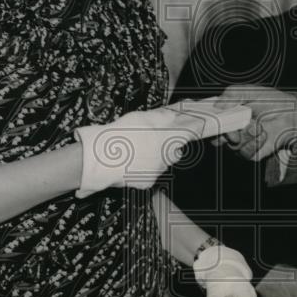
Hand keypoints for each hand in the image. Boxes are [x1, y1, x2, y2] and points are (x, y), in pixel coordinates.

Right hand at [74, 106, 204, 196]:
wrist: (101, 159)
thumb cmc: (118, 136)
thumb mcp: (141, 117)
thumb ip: (160, 116)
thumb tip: (172, 115)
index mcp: (167, 137)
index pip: (189, 132)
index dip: (193, 129)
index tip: (196, 126)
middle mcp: (166, 156)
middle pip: (176, 150)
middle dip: (171, 145)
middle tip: (157, 138)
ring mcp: (157, 170)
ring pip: (164, 163)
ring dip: (157, 157)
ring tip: (139, 150)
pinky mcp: (147, 182)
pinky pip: (151, 174)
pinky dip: (145, 169)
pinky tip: (132, 162)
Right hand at [214, 86, 296, 161]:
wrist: (289, 112)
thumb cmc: (269, 100)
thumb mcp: (248, 91)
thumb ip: (231, 95)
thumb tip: (217, 105)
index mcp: (226, 115)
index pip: (210, 124)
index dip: (208, 124)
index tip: (214, 122)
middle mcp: (231, 130)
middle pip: (215, 139)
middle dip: (225, 134)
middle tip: (234, 130)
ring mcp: (242, 142)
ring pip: (232, 146)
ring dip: (246, 135)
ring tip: (257, 125)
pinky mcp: (253, 152)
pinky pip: (247, 153)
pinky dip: (256, 142)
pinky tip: (263, 133)